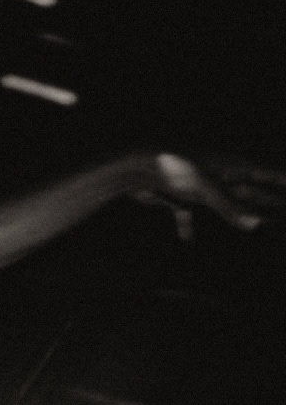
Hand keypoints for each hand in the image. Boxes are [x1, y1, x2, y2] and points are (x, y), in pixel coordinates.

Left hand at [135, 152, 285, 237]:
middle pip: (247, 190)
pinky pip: (185, 212)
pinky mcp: (176, 196)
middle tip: (284, 215)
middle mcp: (216, 174)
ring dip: (236, 212)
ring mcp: (197, 185)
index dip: (281, 179)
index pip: (264, 172)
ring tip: (257, 224)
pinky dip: (187, 224)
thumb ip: (230, 206)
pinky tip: (187, 239)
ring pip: (222, 202)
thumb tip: (256, 224)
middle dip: (265, 200)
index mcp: (229, 166)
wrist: (134, 166)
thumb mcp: (205, 187)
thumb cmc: (174, 169)